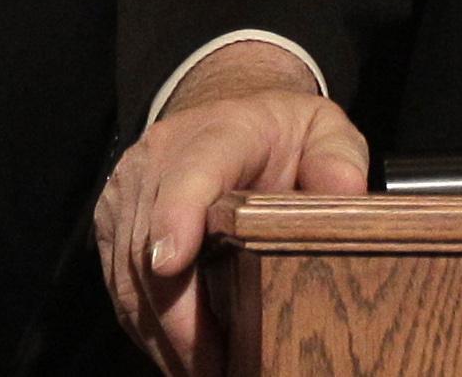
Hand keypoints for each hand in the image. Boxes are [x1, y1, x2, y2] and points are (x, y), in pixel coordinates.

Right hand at [95, 43, 369, 374]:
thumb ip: (338, 159)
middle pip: (152, 243)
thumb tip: (349, 196)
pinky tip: (185, 356)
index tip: (173, 262)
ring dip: (165, 334)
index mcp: (218, 131)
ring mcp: (127, 193)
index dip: (178, 214)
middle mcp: (159, 158)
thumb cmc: (279, 131)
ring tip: (207, 372)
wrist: (224, 110)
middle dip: (180, 316)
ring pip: (131, 277)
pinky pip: (122, 288)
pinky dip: (151, 328)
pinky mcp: (112, 226)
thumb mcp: (323, 129)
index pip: (192, 170)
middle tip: (217, 368)